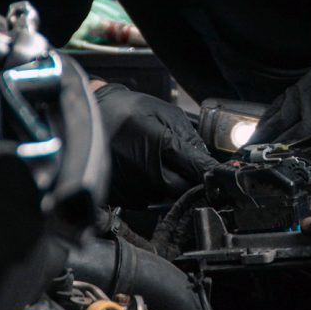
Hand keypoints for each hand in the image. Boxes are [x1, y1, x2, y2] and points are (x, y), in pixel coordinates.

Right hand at [94, 84, 217, 205]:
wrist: (90, 118)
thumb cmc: (125, 110)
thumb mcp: (163, 111)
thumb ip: (187, 133)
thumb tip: (205, 157)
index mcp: (160, 145)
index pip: (197, 168)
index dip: (211, 172)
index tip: (220, 176)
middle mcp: (147, 171)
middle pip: (185, 188)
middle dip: (192, 180)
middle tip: (190, 168)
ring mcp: (134, 187)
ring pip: (167, 195)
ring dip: (171, 183)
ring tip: (157, 161)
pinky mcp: (124, 196)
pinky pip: (149, 199)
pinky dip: (153, 187)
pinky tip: (144, 169)